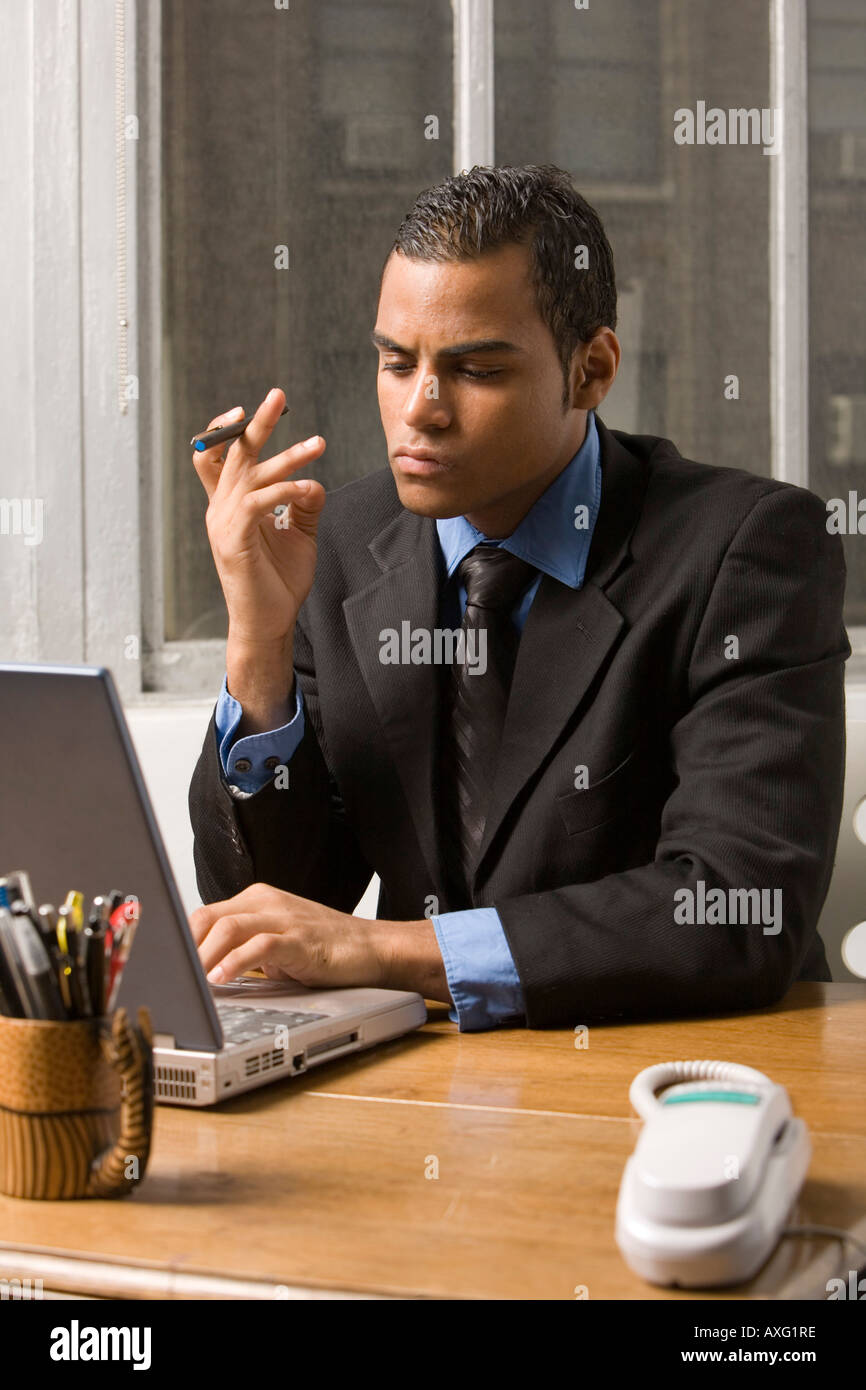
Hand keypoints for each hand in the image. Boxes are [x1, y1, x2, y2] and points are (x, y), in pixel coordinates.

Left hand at [189, 883, 387, 989]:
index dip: (179, 941)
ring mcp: (284, 919)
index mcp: (256, 901)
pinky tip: (222, 980)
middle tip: (171, 978)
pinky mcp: (301, 939)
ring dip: (203, 957)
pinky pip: (260, 946)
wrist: (372, 948)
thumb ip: (242, 948)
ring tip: (191, 981)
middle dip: (185, 949)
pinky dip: (235, 963)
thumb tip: (201, 971)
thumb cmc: (324, 949)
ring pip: (228, 928)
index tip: (162, 965)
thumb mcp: (275, 943)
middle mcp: (267, 903)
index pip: (204, 915)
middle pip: (208, 917)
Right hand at [192, 388, 326, 645]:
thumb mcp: (299, 536)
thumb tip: (315, 481)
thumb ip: (304, 507)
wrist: (268, 623)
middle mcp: (222, 509)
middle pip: (232, 453)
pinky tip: (309, 489)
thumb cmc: (278, 583)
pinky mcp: (233, 541)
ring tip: (318, 444)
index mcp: (231, 505)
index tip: (253, 410)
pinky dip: (285, 491)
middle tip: (279, 395)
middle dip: (257, 422)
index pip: (218, 458)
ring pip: (251, 474)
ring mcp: (224, 524)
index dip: (228, 430)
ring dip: (287, 456)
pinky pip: (258, 503)